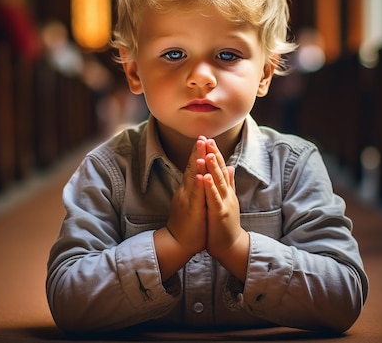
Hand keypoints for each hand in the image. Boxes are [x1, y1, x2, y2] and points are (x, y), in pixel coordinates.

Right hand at [165, 136, 207, 256]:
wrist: (177, 245)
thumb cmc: (188, 225)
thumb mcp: (194, 204)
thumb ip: (199, 189)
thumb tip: (204, 176)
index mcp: (188, 190)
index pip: (193, 168)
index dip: (198, 153)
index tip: (204, 139)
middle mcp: (186, 192)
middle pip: (191, 168)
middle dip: (197, 151)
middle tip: (202, 136)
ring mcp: (187, 200)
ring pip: (193, 177)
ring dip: (197, 161)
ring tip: (202, 146)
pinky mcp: (191, 211)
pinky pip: (195, 196)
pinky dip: (198, 184)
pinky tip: (200, 174)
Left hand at [201, 139, 247, 266]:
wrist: (229, 246)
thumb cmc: (225, 223)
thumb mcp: (227, 199)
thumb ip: (229, 183)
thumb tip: (231, 167)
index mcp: (226, 190)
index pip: (221, 168)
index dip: (216, 153)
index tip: (209, 139)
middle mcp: (227, 194)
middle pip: (220, 171)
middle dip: (214, 154)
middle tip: (208, 139)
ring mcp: (224, 203)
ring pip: (218, 182)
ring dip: (214, 167)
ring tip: (209, 153)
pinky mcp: (220, 214)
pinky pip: (214, 199)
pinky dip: (210, 187)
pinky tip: (205, 177)